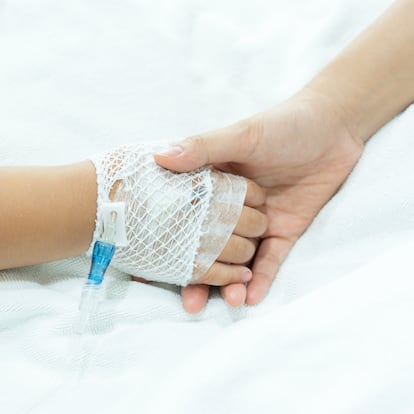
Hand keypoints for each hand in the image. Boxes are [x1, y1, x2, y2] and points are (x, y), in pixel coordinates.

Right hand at [154, 88, 364, 311]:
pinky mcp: (285, 230)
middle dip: (201, 275)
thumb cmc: (283, 125)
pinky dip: (263, 278)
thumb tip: (159, 157)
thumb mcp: (241, 135)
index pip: (187, 221)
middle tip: (191, 303)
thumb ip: (203, 147)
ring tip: (228, 300)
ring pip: (240, 258)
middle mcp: (233, 209)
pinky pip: (272, 259)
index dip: (172, 245)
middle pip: (212, 248)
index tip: (155, 271)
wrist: (333, 128)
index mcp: (214, 186)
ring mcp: (259, 222)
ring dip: (232, 282)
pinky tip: (252, 297)